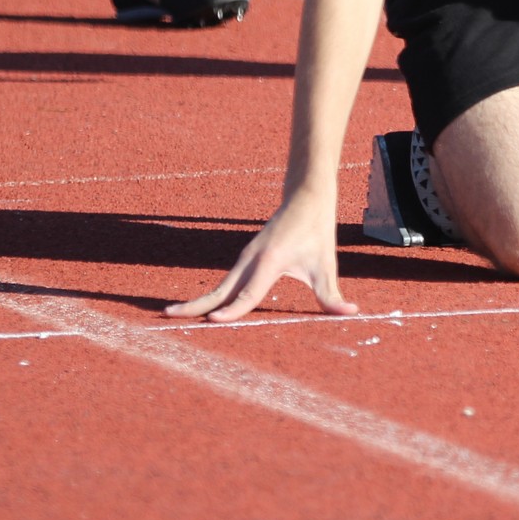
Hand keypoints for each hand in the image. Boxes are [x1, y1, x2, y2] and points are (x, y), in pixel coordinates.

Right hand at [164, 187, 358, 322]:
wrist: (305, 197)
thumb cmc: (316, 231)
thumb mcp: (326, 265)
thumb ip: (332, 294)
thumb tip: (351, 312)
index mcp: (269, 262)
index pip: (247, 293)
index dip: (232, 310)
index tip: (213, 322)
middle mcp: (250, 260)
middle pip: (219, 289)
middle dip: (195, 304)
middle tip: (168, 316)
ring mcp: (245, 259)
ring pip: (219, 286)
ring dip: (197, 300)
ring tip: (173, 314)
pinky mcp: (245, 260)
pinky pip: (225, 282)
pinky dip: (210, 295)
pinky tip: (200, 307)